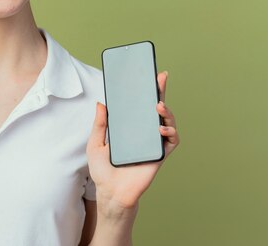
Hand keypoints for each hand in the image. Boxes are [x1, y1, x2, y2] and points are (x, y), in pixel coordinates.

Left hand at [86, 71, 179, 209]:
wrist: (110, 192)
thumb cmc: (103, 170)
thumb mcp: (96, 142)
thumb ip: (100, 124)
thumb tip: (101, 103)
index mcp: (128, 127)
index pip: (137, 105)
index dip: (143, 90)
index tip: (146, 74)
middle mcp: (142, 133)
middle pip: (155, 108)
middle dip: (160, 91)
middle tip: (160, 77)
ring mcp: (152, 143)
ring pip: (167, 121)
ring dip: (166, 111)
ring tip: (158, 105)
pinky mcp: (159, 155)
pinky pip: (171, 141)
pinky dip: (170, 132)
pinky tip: (161, 128)